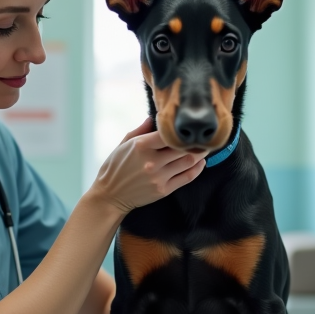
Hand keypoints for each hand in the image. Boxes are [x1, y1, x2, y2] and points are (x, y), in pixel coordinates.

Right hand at [90, 117, 205, 214]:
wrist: (110, 195)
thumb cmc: (115, 167)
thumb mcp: (123, 145)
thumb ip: (140, 130)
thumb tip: (153, 118)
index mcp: (141, 146)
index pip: (167, 133)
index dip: (179, 129)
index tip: (185, 127)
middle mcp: (151, 161)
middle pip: (182, 147)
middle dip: (194, 141)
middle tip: (202, 136)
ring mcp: (159, 177)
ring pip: (188, 161)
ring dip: (199, 154)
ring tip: (203, 148)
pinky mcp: (164, 190)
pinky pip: (187, 177)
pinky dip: (197, 169)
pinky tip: (200, 163)